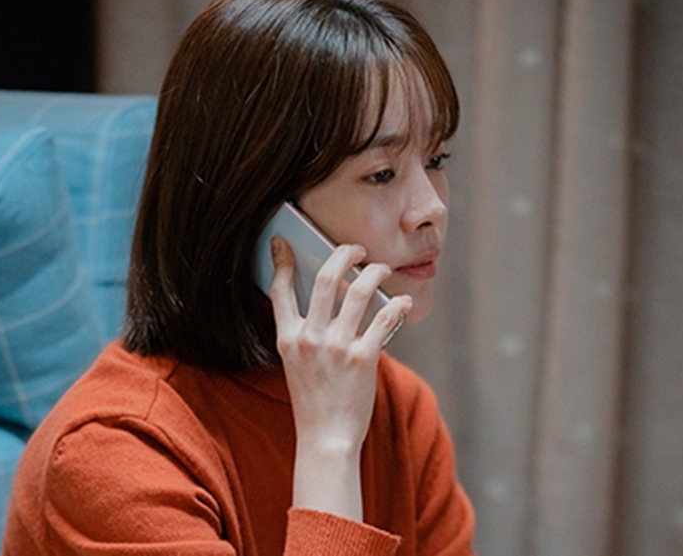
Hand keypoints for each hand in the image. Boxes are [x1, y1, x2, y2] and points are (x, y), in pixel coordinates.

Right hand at [268, 236, 411, 519]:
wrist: (326, 439)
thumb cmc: (314, 403)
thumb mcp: (296, 365)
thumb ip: (306, 335)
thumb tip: (330, 302)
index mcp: (287, 338)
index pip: (280, 290)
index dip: (281, 262)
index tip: (282, 242)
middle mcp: (310, 337)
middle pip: (327, 278)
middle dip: (344, 254)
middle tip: (356, 249)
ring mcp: (337, 346)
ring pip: (360, 291)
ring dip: (376, 272)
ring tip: (382, 269)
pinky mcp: (363, 358)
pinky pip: (385, 317)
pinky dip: (397, 304)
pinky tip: (402, 301)